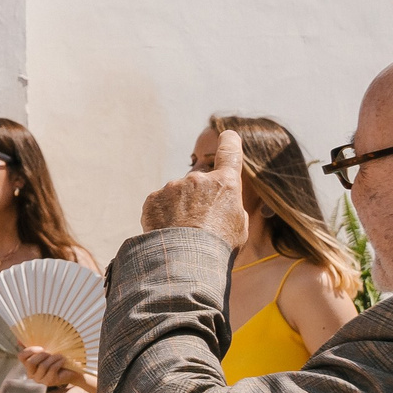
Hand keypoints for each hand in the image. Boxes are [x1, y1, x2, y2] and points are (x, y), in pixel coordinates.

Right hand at [17, 344, 92, 392]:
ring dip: (53, 358)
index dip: (30, 350)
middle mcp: (31, 374)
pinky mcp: (49, 382)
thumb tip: (18, 339)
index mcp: (28, 365)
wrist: (71, 370)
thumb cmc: (57, 359)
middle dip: (42, 355)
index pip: (21, 356)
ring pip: (43, 366)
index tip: (41, 348)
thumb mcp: (45, 351)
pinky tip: (63, 360)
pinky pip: (52, 369)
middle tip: (51, 352)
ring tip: (60, 356)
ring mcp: (39, 379)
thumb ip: (32, 345)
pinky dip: (58, 362)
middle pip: (30, 362)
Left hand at [139, 126, 246, 248]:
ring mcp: (173, 187)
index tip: (228, 134)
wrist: (184, 259)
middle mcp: (198, 179)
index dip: (229, 142)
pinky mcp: (153, 198)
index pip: (230, 153)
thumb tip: (218, 203)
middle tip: (200, 222)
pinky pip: (160, 203)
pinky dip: (163, 215)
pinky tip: (168, 232)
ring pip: (178, 194)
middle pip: (199, 181)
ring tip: (183, 233)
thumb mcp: (239, 226)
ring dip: (180, 208)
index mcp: (225, 183)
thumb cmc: (218, 246)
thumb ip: (230, 206)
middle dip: (199, 196)